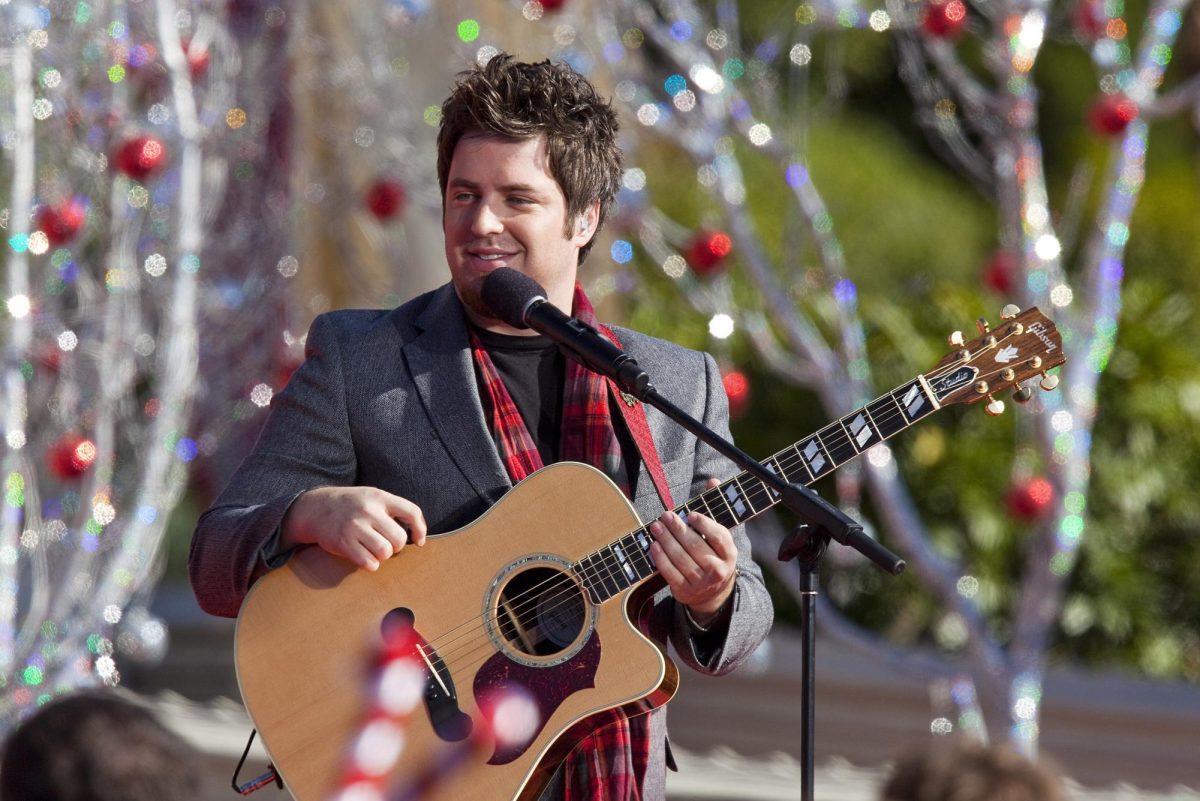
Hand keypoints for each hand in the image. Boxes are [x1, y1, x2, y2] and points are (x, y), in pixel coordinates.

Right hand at [280, 486, 427, 570]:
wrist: (315, 508)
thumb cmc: (351, 505)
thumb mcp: (372, 497)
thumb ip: (392, 509)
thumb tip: (417, 534)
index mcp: (379, 497)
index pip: (411, 512)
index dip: (420, 529)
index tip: (419, 540)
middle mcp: (368, 510)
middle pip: (399, 538)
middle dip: (396, 546)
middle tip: (386, 543)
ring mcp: (355, 526)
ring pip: (385, 552)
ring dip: (383, 555)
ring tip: (375, 550)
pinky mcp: (343, 542)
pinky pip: (368, 562)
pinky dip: (370, 564)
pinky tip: (364, 556)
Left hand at [648, 479, 736, 618]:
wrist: (712, 594)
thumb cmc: (713, 556)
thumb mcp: (719, 536)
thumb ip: (715, 509)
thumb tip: (712, 481)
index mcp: (729, 553)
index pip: (718, 536)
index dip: (704, 525)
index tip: (690, 514)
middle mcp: (718, 570)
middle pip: (695, 546)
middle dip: (678, 529)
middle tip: (665, 515)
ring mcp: (701, 582)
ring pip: (680, 558)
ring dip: (666, 540)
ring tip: (656, 526)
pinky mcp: (685, 591)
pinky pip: (670, 572)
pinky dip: (660, 558)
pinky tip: (654, 545)